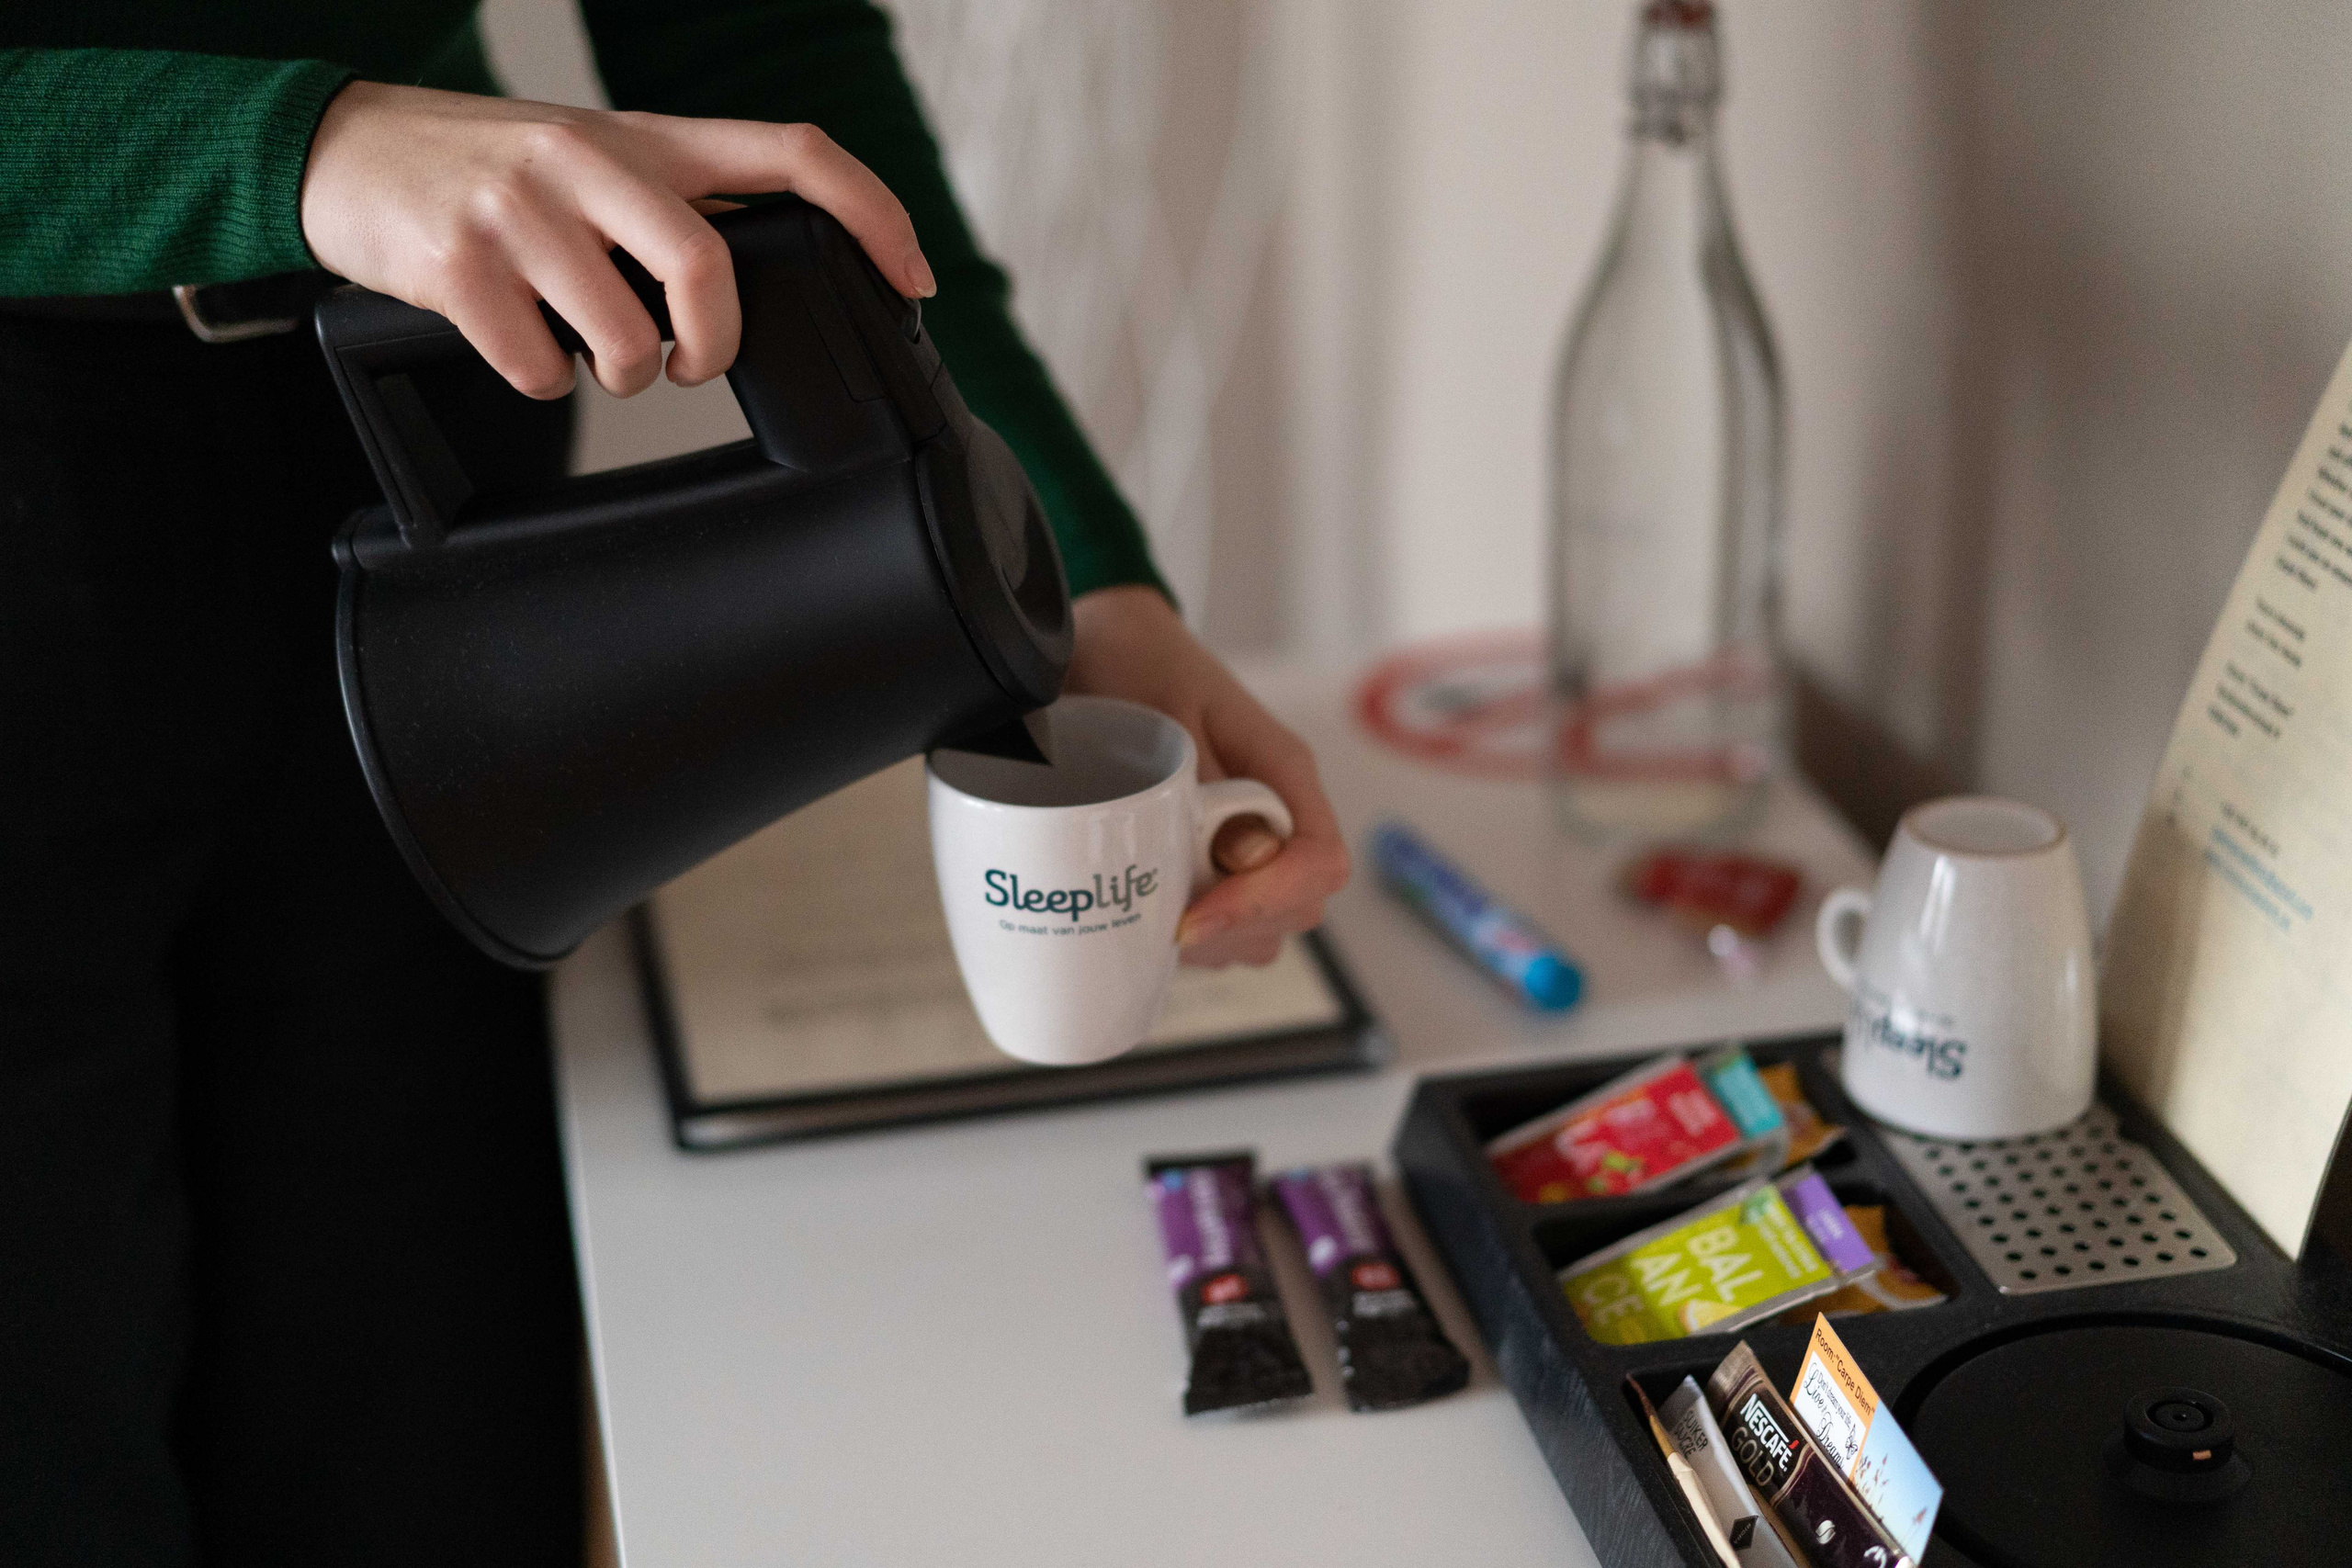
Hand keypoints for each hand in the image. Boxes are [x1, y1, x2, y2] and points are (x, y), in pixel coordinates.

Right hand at [299, 82, 935, 399]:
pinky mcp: (457, 265)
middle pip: (707, 266)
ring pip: (624, 339)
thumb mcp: (592, 160)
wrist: (337, 147)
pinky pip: (538, 368)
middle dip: (713, 344)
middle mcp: (589, 159)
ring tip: (587, 350)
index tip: (915, 278)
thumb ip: (675, 205)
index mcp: (645, 138)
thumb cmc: (484, 167)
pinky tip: (513, 343)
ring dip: (620, 376)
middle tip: (690, 365)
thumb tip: (756, 282)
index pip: (792, 152)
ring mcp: (521, 209)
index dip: (873, 213)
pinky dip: (538, 379)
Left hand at [1065, 587, 1349, 966]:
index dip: (1267, 900)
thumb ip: (1196, 786)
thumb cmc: (1136, 660)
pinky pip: (1234, 921)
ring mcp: (1253, 836)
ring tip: (1157, 924)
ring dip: (1221, 940)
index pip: (1318, 859)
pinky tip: (1152, 920)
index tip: (1196, 916)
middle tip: (1167, 926)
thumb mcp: (1160, 710)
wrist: (1106, 637)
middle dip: (1240, 928)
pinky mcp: (1220, 855)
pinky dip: (1202, 935)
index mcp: (1282, 769)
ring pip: (1271, 923)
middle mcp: (1280, 810)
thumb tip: (1229, 858)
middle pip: (1302, 903)